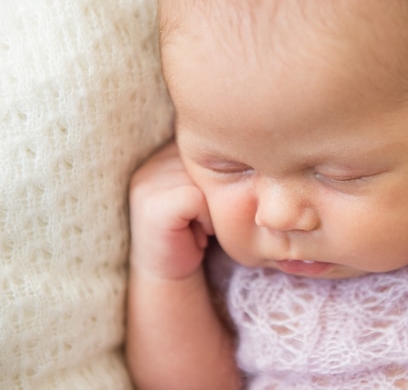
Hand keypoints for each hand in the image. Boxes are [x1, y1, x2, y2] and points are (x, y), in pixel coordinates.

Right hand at [129, 140, 212, 279]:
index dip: (222, 180)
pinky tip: (193, 233)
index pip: (213, 148)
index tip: (207, 205)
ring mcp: (149, 179)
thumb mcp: (205, 190)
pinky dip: (205, 221)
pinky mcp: (154, 202)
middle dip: (217, 195)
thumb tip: (251, 142)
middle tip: (202, 218)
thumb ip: (214, 165)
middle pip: (212, 164)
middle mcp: (153, 159)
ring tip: (196, 225)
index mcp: (167, 150)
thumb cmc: (195, 229)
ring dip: (212, 209)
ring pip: (208, 181)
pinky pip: (199, 200)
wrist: (168, 272)